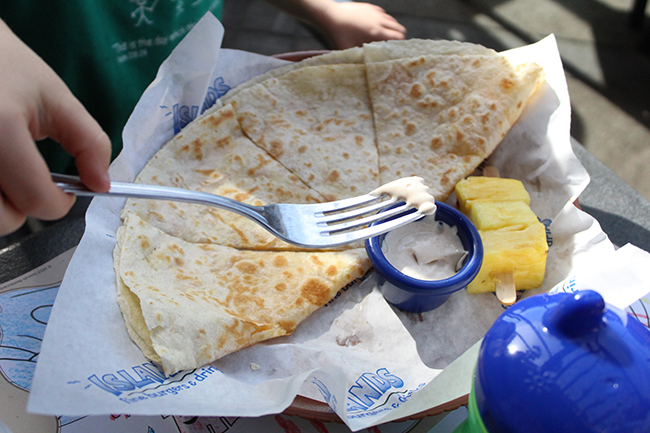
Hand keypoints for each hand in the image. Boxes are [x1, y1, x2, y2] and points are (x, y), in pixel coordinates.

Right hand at [0, 20, 110, 235]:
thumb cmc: (5, 65)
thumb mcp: (54, 96)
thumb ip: (88, 142)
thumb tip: (102, 184)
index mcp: (0, 128)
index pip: (36, 199)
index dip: (60, 202)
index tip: (66, 190)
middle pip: (4, 221)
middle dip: (25, 209)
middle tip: (29, 181)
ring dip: (1, 206)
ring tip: (7, 174)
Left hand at [319, 2, 405, 49]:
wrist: (331, 15)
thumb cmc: (339, 34)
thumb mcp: (350, 50)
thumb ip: (361, 57)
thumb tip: (369, 66)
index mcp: (376, 32)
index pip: (398, 37)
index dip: (400, 44)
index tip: (396, 50)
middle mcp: (378, 21)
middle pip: (399, 28)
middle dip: (398, 37)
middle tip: (392, 45)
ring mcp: (375, 12)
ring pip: (392, 20)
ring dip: (391, 29)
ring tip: (384, 37)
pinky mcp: (371, 7)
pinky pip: (383, 14)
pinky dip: (383, 21)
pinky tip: (376, 26)